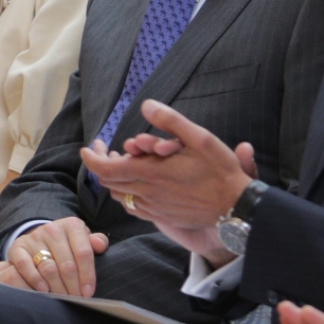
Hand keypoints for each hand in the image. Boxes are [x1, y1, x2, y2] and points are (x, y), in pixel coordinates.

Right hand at [0, 218, 108, 296]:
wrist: (40, 238)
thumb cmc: (68, 244)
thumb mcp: (83, 239)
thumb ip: (96, 241)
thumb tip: (100, 245)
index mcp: (72, 225)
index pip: (84, 252)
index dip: (88, 275)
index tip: (88, 292)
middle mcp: (52, 229)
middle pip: (67, 264)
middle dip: (73, 286)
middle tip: (76, 299)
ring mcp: (34, 238)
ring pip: (48, 268)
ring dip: (57, 287)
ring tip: (63, 298)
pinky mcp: (18, 247)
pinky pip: (24, 266)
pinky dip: (34, 280)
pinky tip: (43, 290)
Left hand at [78, 100, 253, 266]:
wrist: (235, 207)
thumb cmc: (220, 170)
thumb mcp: (199, 137)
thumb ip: (170, 121)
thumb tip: (145, 105)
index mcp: (151, 173)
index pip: (107, 170)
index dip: (91, 159)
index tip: (87, 148)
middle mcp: (148, 193)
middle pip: (110, 183)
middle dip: (101, 166)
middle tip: (103, 151)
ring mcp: (154, 208)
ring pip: (120, 197)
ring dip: (115, 181)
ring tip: (120, 164)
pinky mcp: (162, 217)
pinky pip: (134, 207)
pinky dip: (127, 194)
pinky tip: (137, 185)